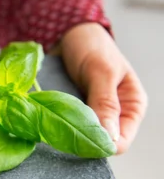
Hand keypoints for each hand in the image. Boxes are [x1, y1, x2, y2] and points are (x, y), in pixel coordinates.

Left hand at [58, 22, 147, 154]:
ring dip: (66, 132)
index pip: (121, 141)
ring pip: (81, 134)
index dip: (102, 146)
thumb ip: (105, 103)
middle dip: (82, 140)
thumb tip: (109, 138)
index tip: (79, 142)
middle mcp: (114, 113)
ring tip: (50, 125)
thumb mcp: (101, 72)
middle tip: (59, 132)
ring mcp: (92, 112)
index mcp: (132, 106)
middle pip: (100, 141)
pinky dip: (57, 123)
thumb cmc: (92, 46)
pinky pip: (67, 123)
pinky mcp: (73, 109)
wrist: (68, 32)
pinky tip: (45, 120)